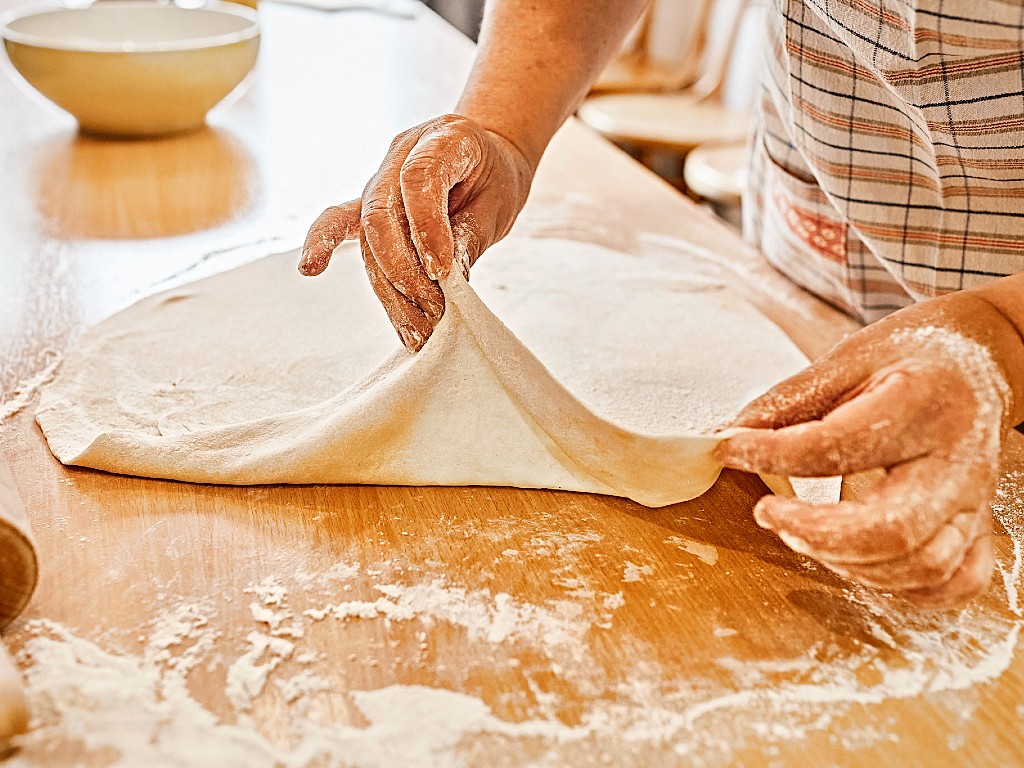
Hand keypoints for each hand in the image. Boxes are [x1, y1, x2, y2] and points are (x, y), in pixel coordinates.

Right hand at [299, 114, 533, 350]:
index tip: (443, 272)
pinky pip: (340, 221)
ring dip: (388, 289)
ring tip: (416, 331)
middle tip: (434, 312)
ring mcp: (380, 177)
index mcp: (444, 139)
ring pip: (367, 235)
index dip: (426, 229)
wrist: (485, 157)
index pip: (419, 180)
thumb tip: (448, 283)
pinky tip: (310, 268)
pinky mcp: (367, 203)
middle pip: (381, 213)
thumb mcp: (498, 204)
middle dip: (403, 271)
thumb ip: (469, 237)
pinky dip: (323, 244)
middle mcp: (402, 154)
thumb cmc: (494, 177)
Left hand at [715, 293, 1019, 608]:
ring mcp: (973, 500)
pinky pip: (955, 582)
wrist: (983, 356)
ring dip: (847, 563)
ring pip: (920, 565)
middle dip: (814, 533)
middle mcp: (958, 460)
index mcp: (923, 403)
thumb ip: (790, 400)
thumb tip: (731, 435)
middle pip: (891, 528)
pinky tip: (859, 563)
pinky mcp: (979, 525)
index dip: (772, 454)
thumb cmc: (912, 358)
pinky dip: (905, 589)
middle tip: (766, 513)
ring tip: (800, 532)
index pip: (837, 445)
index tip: (730, 451)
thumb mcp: (848, 359)